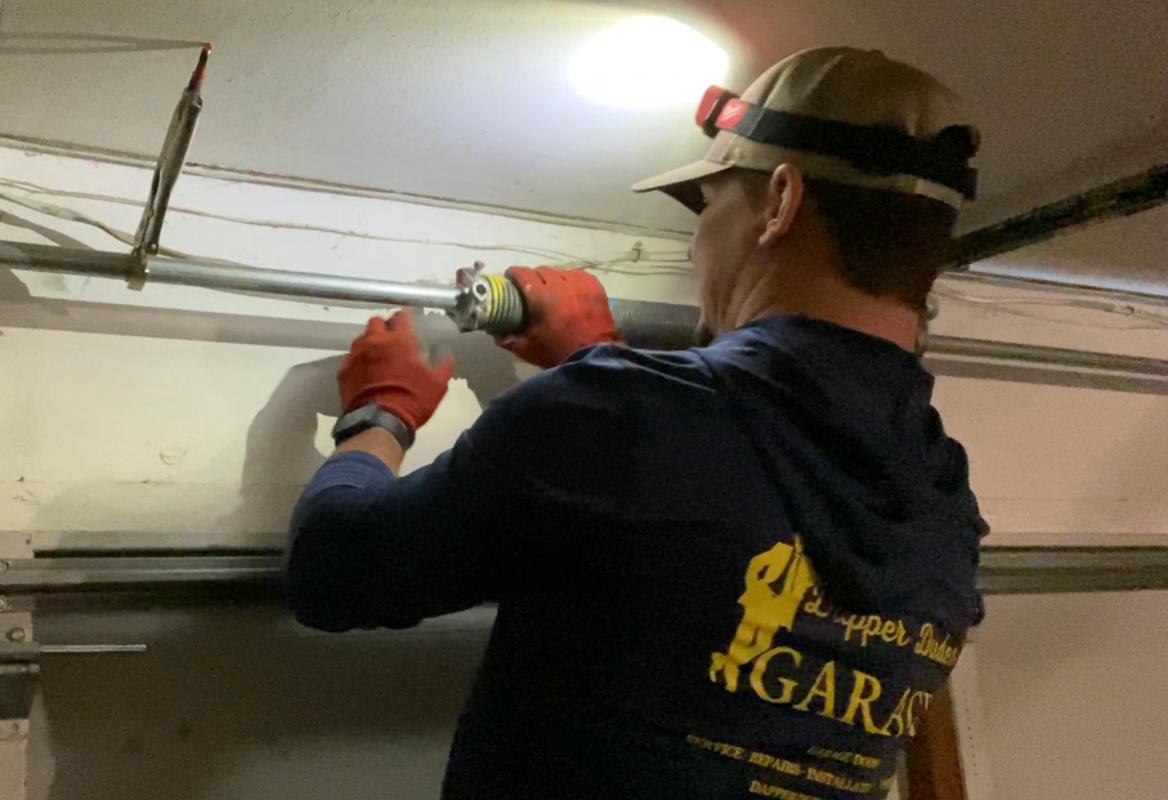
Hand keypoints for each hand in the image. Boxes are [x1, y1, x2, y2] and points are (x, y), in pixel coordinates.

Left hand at [339, 311, 453, 431]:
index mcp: (400, 340)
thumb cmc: (413, 400)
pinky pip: (351, 358)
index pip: (401, 317)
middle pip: (376, 322)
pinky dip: (359, 361)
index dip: (405, 317)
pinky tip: (365, 372)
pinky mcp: (344, 370)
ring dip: (370, 342)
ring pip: (361, 338)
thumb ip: (443, 366)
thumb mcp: (437, 384)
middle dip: (384, 327)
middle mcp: (376, 341)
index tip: (408, 321)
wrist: (379, 421)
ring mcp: (356, 354)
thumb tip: (448, 356)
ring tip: (377, 355)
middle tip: (392, 339)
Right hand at [498, 266, 621, 368]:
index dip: (514, 274)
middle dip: (533, 277)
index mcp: (540, 296)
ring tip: (553, 291)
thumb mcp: (527, 349)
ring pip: (560, 272)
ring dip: (553, 279)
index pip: (522, 273)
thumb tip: (495, 333)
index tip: (511, 280)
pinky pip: (578, 275)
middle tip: (532, 289)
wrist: (593, 358)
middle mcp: (560, 284)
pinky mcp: (595, 286)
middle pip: (541, 270)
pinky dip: (571, 281)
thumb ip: (508, 339)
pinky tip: (570, 291)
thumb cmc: (557, 353)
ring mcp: (579, 283)